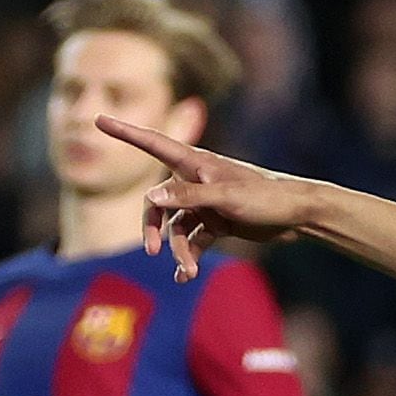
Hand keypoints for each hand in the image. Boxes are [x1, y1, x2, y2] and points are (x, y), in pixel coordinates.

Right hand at [97, 114, 332, 280]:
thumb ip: (188, 196)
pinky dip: (188, 256)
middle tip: (152, 250)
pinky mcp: (214, 222)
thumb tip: (151, 196)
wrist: (297, 216)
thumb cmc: (265, 197)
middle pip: (157, 201)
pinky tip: (186, 276)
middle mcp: (194, 180)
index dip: (125, 132)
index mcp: (195, 163)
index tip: (98, 119)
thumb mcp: (225, 197)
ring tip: (187, 271)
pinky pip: (191, 240)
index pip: (152, 143)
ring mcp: (203, 203)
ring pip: (175, 226)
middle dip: (153, 226)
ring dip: (177, 250)